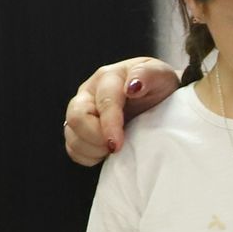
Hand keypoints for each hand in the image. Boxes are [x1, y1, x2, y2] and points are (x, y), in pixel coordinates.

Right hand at [62, 57, 180, 164]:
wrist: (159, 98)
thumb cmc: (159, 86)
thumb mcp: (161, 74)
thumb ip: (148, 75)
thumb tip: (132, 87)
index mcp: (108, 77)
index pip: (103, 102)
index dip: (109, 125)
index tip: (117, 145)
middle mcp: (89, 93)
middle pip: (76, 117)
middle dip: (94, 138)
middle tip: (116, 148)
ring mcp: (81, 112)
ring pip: (71, 135)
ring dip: (92, 149)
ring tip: (114, 150)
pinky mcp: (80, 130)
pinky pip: (73, 149)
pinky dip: (88, 157)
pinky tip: (105, 154)